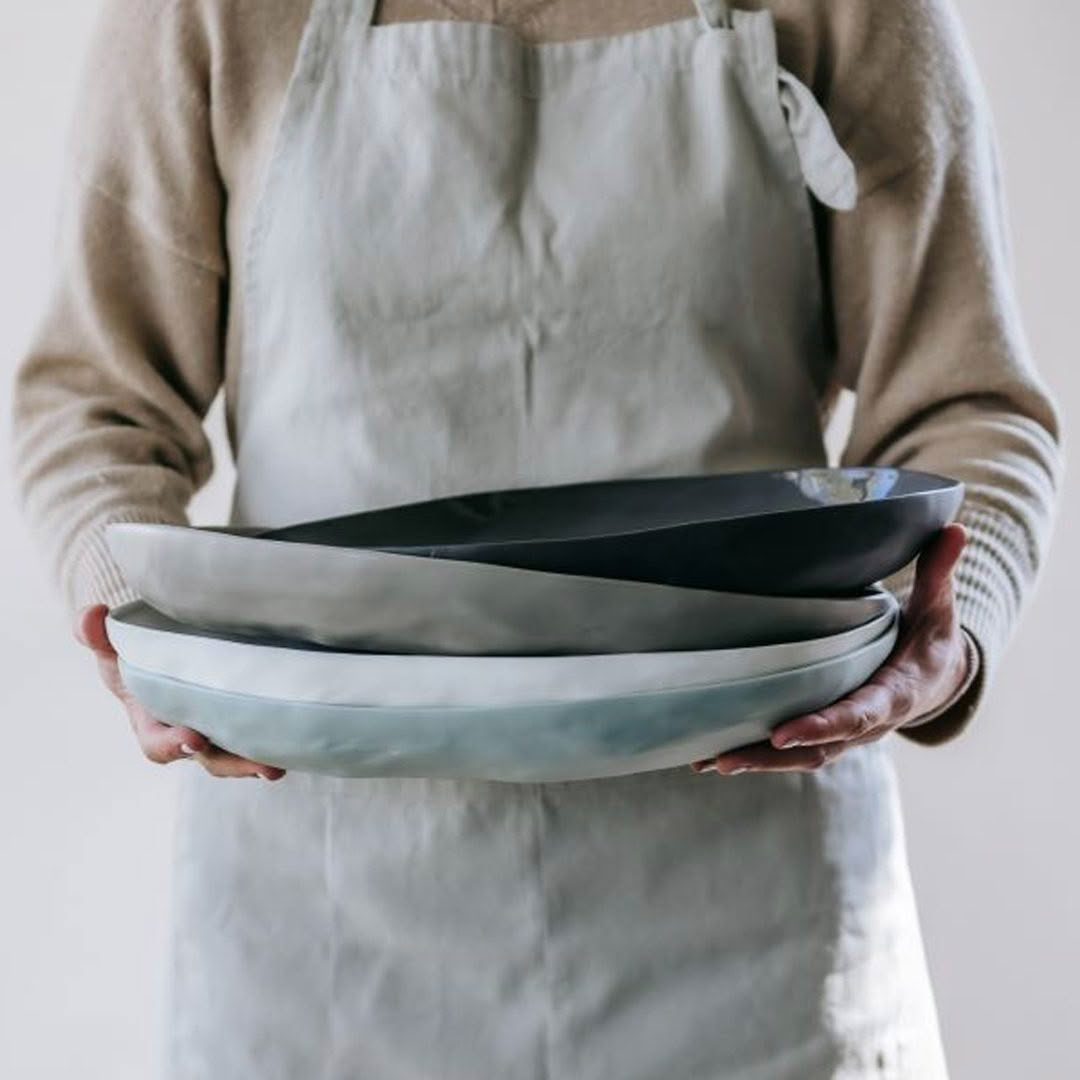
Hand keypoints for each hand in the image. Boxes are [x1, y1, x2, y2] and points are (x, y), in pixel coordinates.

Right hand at [74, 604, 285, 780]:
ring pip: (240, 752)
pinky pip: (261, 734)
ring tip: (283, 764)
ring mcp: (220, 730)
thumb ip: (96, 635)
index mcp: (153, 724)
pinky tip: (303, 737)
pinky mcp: (246, 718)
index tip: (194, 738)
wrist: (163, 653)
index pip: (161, 744)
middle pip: (211, 758)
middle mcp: (189, 733)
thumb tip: (93, 617)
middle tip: (262, 766)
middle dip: (234, 763)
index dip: (175, 745)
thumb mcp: (111, 645)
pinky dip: (279, 738)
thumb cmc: (134, 654)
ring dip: (260, 760)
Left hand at [691, 523, 970, 775]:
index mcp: (896, 694)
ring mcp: (846, 735)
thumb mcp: (939, 607)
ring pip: (800, 757)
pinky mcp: (827, 733)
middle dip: (773, 756)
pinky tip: (711, 758)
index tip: (785, 733)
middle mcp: (868, 724)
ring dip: (756, 761)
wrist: (939, 678)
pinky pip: (791, 753)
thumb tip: (955, 528)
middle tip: (726, 757)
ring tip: (709, 761)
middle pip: (820, 748)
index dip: (824, 725)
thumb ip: (938, 573)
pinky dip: (755, 755)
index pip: (859, 715)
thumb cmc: (931, 638)